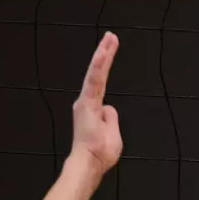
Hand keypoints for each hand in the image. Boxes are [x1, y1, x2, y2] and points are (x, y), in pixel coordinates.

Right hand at [70, 33, 121, 172]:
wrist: (90, 163)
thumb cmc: (100, 153)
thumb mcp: (112, 134)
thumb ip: (111, 119)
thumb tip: (109, 109)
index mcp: (94, 109)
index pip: (101, 83)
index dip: (105, 68)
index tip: (109, 52)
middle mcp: (87, 103)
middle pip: (98, 74)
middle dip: (104, 54)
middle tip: (111, 37)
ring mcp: (86, 101)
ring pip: (96, 73)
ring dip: (103, 55)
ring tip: (110, 38)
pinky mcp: (87, 103)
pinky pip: (94, 81)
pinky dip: (98, 67)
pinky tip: (102, 53)